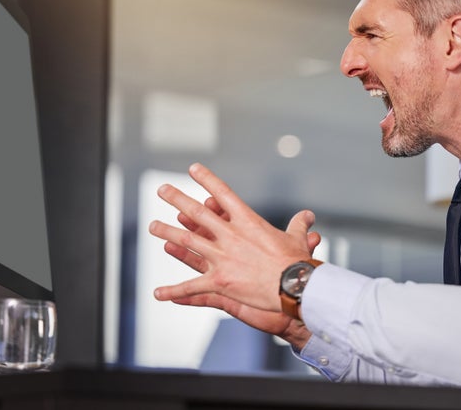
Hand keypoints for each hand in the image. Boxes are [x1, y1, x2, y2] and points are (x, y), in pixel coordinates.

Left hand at [149, 163, 316, 313]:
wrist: (295, 286)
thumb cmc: (298, 262)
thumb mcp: (298, 239)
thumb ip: (299, 225)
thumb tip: (308, 216)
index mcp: (248, 221)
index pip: (223, 193)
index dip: (207, 179)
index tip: (193, 169)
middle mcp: (230, 235)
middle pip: (197, 213)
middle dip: (177, 199)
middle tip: (162, 189)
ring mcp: (221, 257)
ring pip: (187, 242)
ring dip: (167, 233)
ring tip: (152, 226)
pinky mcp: (219, 281)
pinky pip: (191, 286)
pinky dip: (173, 291)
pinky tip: (158, 293)